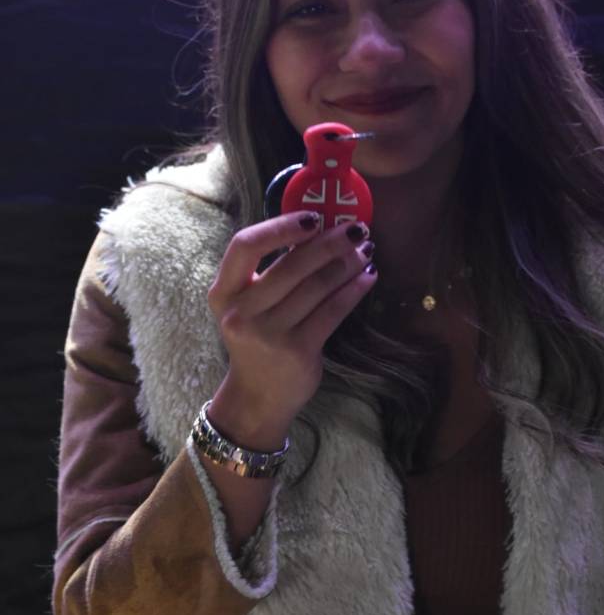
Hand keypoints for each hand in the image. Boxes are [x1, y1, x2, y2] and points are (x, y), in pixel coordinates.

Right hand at [207, 211, 376, 440]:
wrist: (258, 396)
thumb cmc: (257, 340)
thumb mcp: (248, 306)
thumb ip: (269, 272)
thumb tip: (318, 229)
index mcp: (224, 292)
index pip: (245, 245)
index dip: (279, 227)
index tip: (313, 218)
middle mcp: (242, 312)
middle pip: (292, 264)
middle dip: (331, 242)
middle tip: (356, 229)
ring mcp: (269, 334)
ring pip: (317, 286)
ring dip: (348, 263)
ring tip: (365, 250)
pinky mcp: (298, 351)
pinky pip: (333, 311)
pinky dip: (354, 290)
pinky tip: (367, 277)